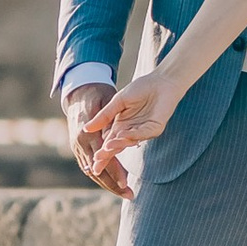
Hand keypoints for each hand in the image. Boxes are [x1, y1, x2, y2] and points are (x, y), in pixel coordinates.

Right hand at [77, 72, 176, 192]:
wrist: (160, 81)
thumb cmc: (140, 89)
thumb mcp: (118, 102)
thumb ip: (104, 116)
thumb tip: (86, 129)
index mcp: (121, 126)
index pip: (108, 142)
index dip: (101, 153)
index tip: (92, 162)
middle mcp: (131, 132)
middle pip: (117, 146)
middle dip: (107, 155)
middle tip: (97, 164)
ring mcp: (144, 131)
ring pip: (128, 141)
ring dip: (117, 145)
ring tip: (106, 148)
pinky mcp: (155, 128)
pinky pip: (142, 133)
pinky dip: (132, 135)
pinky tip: (122, 135)